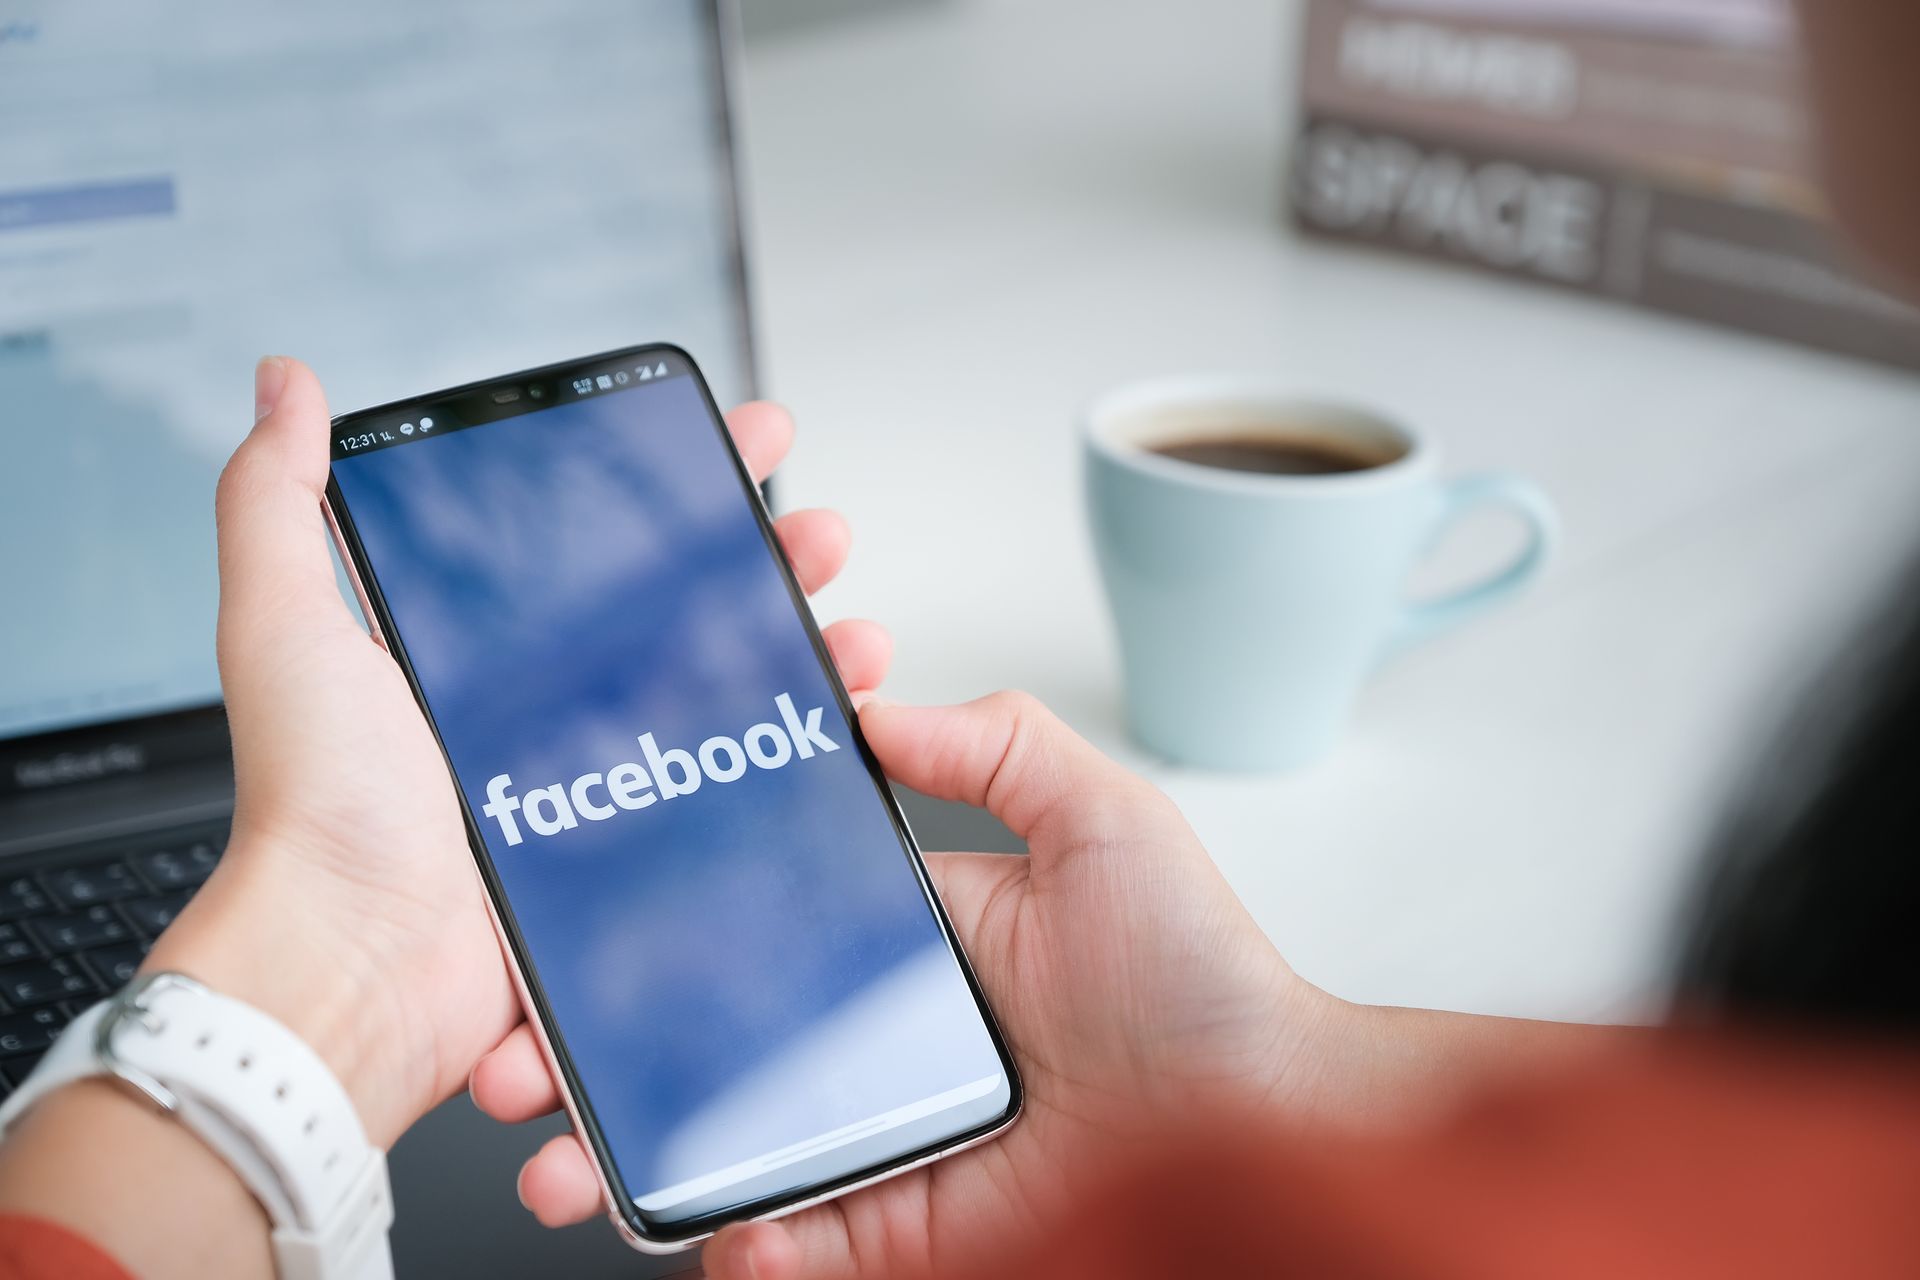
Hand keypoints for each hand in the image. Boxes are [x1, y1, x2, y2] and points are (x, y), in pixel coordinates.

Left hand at [144, 357, 892, 1148]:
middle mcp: (541, 714)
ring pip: (725, 701)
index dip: (674, 485)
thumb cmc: (317, 808)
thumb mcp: (284, 626)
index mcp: (475, 653)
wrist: (357, 971)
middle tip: (821, 536)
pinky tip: (839, 726)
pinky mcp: (630, 858)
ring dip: (802, 655)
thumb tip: (282, 385)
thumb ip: (276, 499)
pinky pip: (731, 795)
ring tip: (853, 631)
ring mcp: (594, 787)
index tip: (734, 439)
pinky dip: (796, 758)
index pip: (596, 543)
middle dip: (769, 565)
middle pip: (683, 616)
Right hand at [472, 691, 1334, 1278]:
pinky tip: (719, 1236)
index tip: (560, 917)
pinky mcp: (899, 1228)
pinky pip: (794, 1248)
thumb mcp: (1100, 818)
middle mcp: (864, 1037)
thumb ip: (994, 744)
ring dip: (614, 1159)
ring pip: (712, 1151)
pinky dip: (743, 1251)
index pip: (737, 920)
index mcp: (894, 936)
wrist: (1264, 1118)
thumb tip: (875, 705)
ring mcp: (872, 1136)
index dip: (641, 923)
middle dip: (582, 1048)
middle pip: (692, 1042)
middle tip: (508, 1050)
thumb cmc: (1200, 974)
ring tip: (553, 1160)